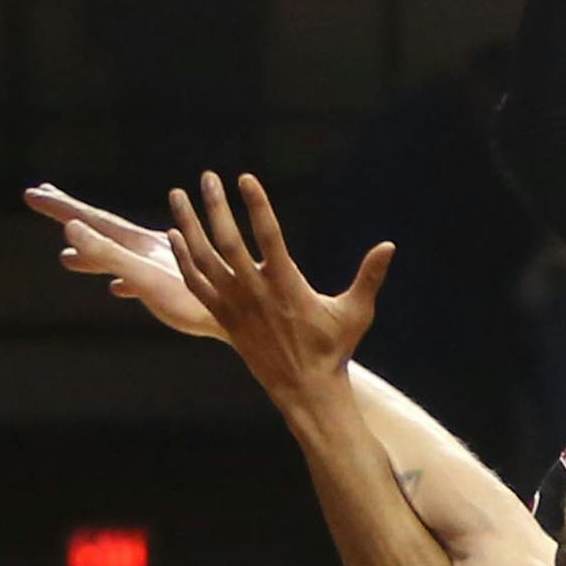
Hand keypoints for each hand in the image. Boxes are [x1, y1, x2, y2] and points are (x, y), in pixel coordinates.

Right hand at [23, 184, 226, 340]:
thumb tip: (71, 229)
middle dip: (72, 220)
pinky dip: (125, 283)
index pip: (96, 220)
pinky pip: (146, 283)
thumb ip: (109, 253)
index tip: (36, 192)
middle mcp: (155, 253)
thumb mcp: (145, 275)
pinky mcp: (187, 288)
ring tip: (67, 259)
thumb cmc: (194, 301)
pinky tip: (119, 290)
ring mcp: (170, 269)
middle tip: (42, 203)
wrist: (247, 323)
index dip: (65, 208)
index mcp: (140, 248)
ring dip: (94, 256)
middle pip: (106, 232)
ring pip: (123, 258)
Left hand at [166, 172, 393, 406]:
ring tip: (178, 196)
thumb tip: (389, 246)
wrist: (305, 388)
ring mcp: (235, 305)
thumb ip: (369, 276)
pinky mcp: (223, 317)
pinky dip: (184, 258)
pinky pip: (197, 283)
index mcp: (287, 286)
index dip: (257, 205)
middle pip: (228, 241)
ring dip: (189, 224)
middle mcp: (256, 292)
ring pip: (203, 258)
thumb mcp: (356, 312)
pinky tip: (176, 236)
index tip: (246, 178)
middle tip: (208, 178)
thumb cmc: (333, 349)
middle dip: (215, 206)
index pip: (269, 236)